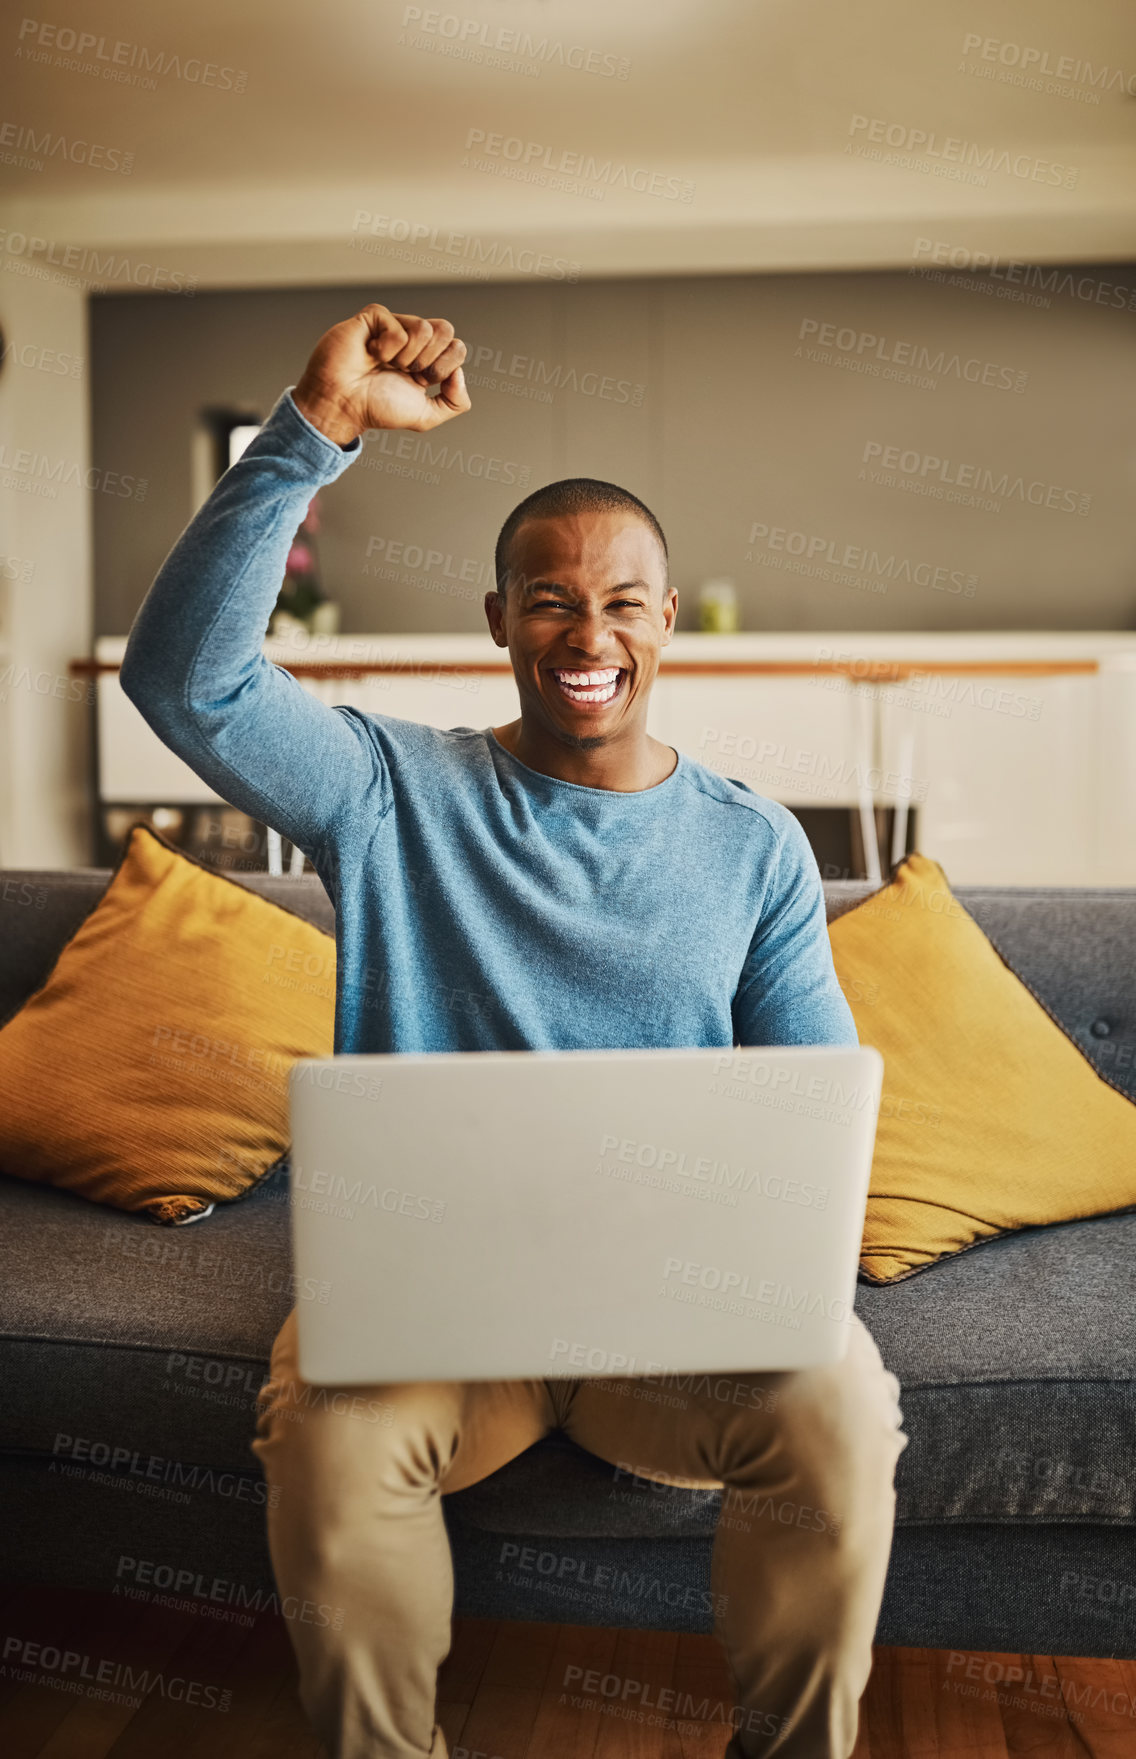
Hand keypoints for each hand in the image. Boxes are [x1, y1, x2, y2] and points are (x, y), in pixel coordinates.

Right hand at [292, 303, 469, 445]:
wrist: (342, 404)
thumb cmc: (376, 408)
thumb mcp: (426, 417)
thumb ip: (455, 403)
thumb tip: (459, 373)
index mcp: (427, 359)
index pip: (457, 348)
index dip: (444, 367)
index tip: (420, 381)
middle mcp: (413, 340)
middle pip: (446, 330)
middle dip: (428, 360)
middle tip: (405, 372)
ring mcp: (394, 325)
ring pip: (424, 327)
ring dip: (405, 356)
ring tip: (384, 364)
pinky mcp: (374, 316)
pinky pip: (397, 326)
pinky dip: (385, 348)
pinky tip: (369, 354)